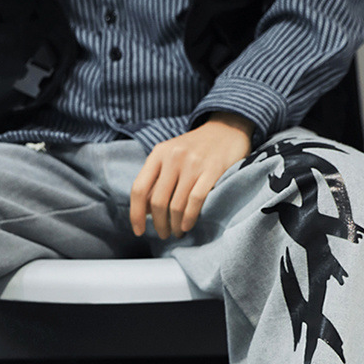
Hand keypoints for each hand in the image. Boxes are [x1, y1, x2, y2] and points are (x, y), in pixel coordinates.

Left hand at [129, 113, 253, 238]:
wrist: (227, 129)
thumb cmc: (195, 149)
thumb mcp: (170, 156)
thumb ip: (156, 179)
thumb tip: (143, 211)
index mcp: (159, 153)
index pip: (139, 189)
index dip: (135, 214)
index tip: (139, 231)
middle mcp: (174, 157)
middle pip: (157, 201)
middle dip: (159, 224)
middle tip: (163, 234)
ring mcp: (193, 163)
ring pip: (176, 205)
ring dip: (175, 225)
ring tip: (177, 233)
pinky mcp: (213, 169)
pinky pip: (195, 200)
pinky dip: (189, 218)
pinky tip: (187, 226)